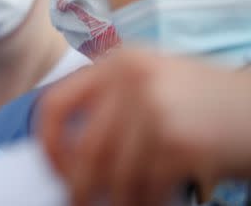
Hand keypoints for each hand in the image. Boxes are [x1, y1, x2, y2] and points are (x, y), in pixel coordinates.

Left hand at [39, 49, 250, 205]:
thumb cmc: (208, 102)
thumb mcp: (154, 81)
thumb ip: (111, 104)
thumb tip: (66, 152)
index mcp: (118, 63)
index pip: (55, 103)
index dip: (47, 144)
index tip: (53, 168)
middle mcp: (131, 80)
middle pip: (82, 149)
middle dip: (77, 185)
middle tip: (80, 201)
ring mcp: (156, 109)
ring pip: (113, 175)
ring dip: (115, 200)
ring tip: (123, 205)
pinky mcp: (181, 142)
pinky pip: (145, 189)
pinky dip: (144, 204)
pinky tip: (154, 203)